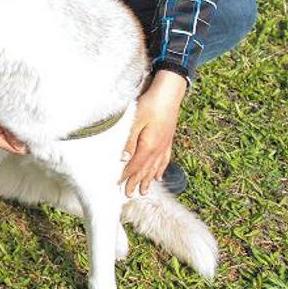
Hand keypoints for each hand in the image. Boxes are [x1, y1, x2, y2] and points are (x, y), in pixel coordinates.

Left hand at [121, 70, 186, 195]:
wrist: (170, 93)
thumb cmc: (150, 104)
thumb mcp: (135, 120)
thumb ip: (129, 141)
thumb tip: (123, 159)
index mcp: (148, 145)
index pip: (135, 166)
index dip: (126, 177)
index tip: (118, 186)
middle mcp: (158, 149)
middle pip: (145, 170)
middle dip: (136, 183)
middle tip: (129, 195)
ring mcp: (165, 145)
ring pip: (156, 168)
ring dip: (148, 180)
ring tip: (144, 192)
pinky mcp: (168, 140)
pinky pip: (165, 160)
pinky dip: (161, 170)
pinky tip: (159, 176)